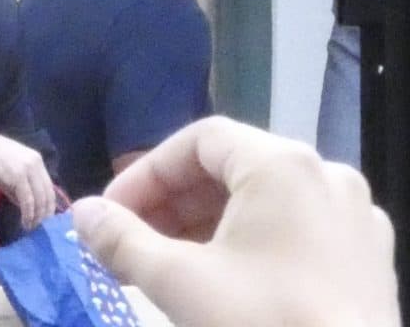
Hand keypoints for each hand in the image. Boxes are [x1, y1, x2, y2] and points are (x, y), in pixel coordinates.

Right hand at [0, 119, 55, 229]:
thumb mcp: (7, 173)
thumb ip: (18, 188)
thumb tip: (25, 206)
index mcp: (36, 160)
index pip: (49, 188)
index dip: (48, 207)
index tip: (43, 221)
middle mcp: (36, 163)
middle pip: (47, 195)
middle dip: (44, 215)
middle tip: (38, 229)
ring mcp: (27, 168)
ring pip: (39, 198)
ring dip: (36, 217)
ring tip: (30, 228)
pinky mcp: (17, 175)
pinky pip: (27, 199)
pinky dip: (27, 213)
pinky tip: (24, 222)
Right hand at [72, 116, 398, 326]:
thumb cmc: (263, 324)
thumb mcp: (179, 282)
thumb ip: (121, 240)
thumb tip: (81, 213)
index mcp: (284, 165)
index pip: (199, 140)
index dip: (146, 174)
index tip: (111, 213)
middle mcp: (327, 177)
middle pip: (231, 169)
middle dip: (171, 204)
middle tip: (129, 242)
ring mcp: (355, 220)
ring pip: (262, 202)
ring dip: (203, 226)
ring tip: (163, 266)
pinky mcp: (367, 261)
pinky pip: (293, 230)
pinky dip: (247, 244)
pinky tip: (217, 282)